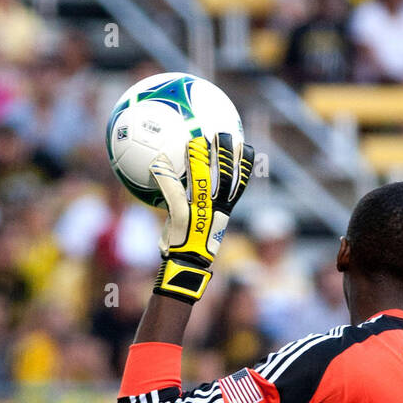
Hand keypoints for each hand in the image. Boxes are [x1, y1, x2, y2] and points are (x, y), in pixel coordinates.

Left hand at [150, 133, 254, 303]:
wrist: (186, 267)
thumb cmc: (191, 247)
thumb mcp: (202, 226)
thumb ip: (199, 207)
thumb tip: (189, 189)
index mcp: (225, 212)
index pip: (240, 183)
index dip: (244, 164)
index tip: (244, 146)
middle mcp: (216, 210)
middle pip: (226, 177)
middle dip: (226, 154)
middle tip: (222, 134)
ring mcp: (200, 213)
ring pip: (203, 180)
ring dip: (201, 158)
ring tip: (197, 140)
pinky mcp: (182, 217)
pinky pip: (173, 191)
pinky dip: (165, 175)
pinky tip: (158, 161)